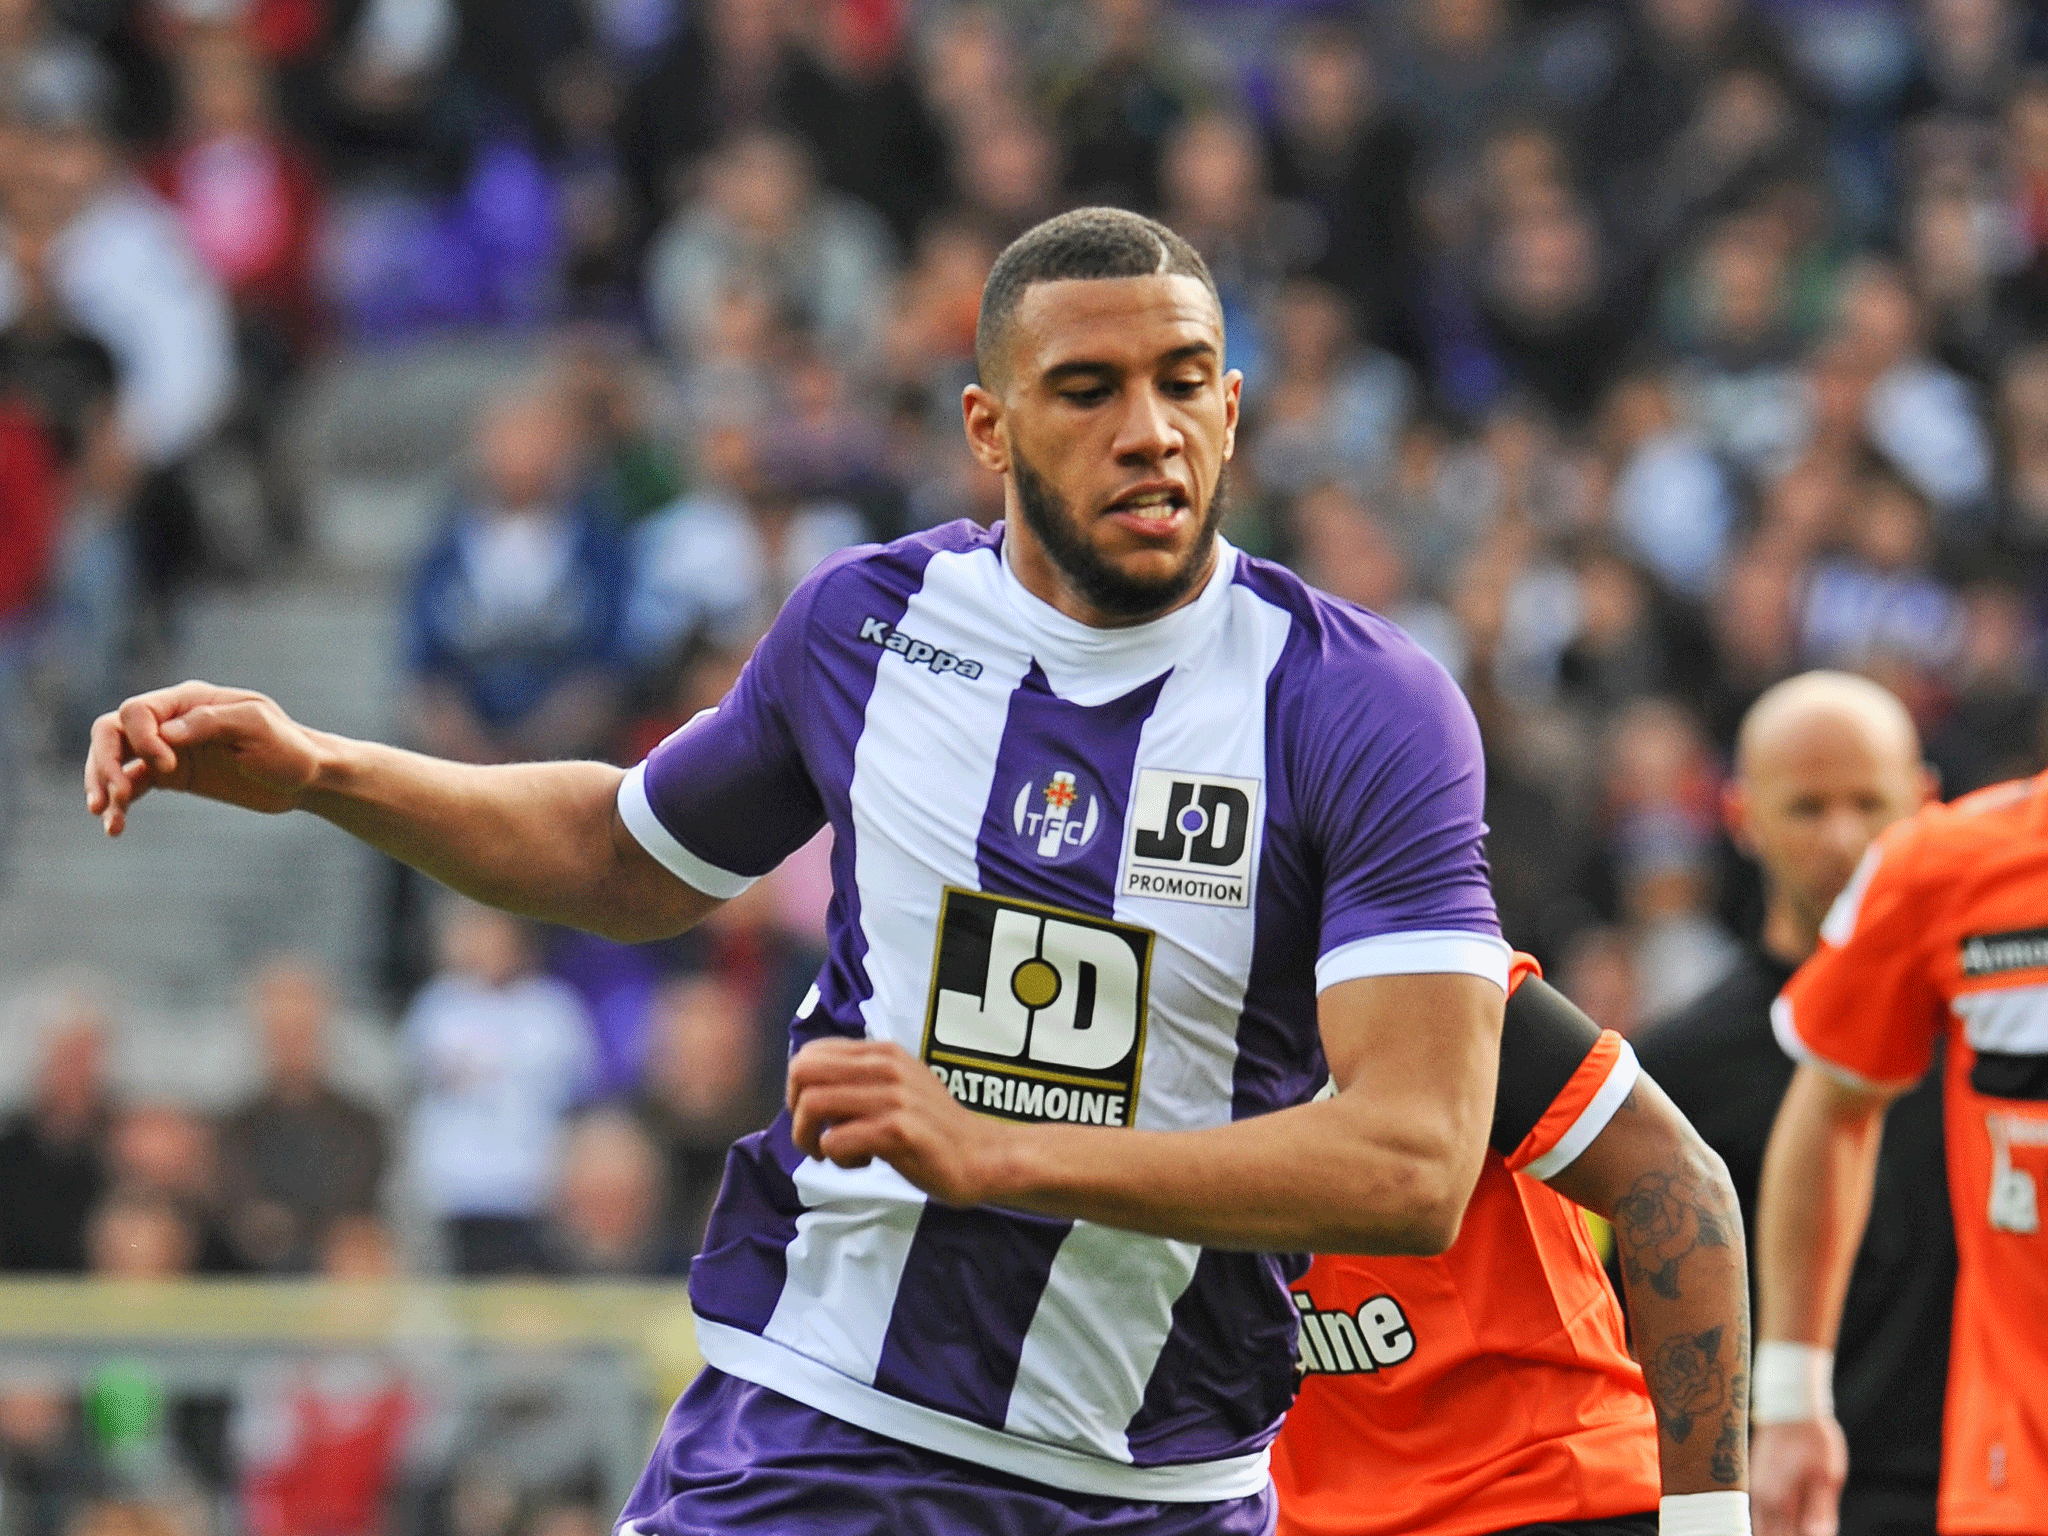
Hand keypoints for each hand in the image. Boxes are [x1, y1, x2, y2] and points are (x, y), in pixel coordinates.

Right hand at [85, 680, 325, 835]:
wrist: (306, 778)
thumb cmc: (288, 747)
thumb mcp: (257, 728)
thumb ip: (211, 723)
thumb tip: (165, 733)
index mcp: (191, 701)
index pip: (138, 711)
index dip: (141, 738)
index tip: (168, 765)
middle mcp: (173, 722)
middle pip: (113, 732)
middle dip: (105, 761)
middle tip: (114, 794)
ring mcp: (170, 750)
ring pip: (117, 760)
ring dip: (102, 784)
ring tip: (105, 816)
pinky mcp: (173, 777)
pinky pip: (134, 786)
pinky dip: (120, 804)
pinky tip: (115, 828)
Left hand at [787, 1039, 1005, 1206]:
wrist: (983, 1156)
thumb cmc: (935, 1128)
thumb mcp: (899, 1086)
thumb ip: (862, 1079)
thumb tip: (808, 1087)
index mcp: (882, 1052)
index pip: (810, 1053)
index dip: (797, 1088)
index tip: (816, 1117)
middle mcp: (885, 1066)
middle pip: (803, 1071)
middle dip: (795, 1110)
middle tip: (814, 1136)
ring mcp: (892, 1097)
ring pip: (813, 1104)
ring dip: (810, 1138)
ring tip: (833, 1154)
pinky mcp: (898, 1131)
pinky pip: (837, 1140)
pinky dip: (837, 1158)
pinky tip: (862, 1163)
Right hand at [1751, 1417, 1847, 1535]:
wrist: (1789, 1403)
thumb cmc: (1813, 1437)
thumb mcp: (1827, 1474)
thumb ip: (1820, 1510)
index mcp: (1780, 1500)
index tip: (1809, 1534)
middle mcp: (1761, 1497)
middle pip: (1766, 1535)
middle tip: (1802, 1530)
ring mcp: (1754, 1487)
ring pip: (1759, 1524)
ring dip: (1774, 1532)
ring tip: (1792, 1527)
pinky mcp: (1753, 1478)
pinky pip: (1757, 1510)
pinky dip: (1768, 1521)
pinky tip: (1783, 1520)